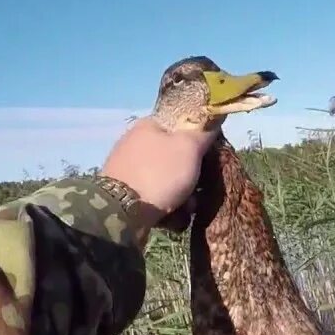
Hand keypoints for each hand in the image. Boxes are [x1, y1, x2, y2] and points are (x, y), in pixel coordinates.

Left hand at [100, 116, 217, 236]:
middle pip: (174, 155)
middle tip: (200, 189)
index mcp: (148, 125)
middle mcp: (134, 142)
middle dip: (190, 174)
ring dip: (181, 193)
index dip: (198, 141)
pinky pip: (152, 194)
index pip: (180, 126)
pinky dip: (165, 203)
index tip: (208, 158)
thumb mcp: (189, 147)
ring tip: (187, 208)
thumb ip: (203, 132)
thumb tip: (213, 118)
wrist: (122, 212)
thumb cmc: (159, 173)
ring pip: (165, 177)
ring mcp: (126, 167)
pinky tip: (172, 216)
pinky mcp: (122, 191)